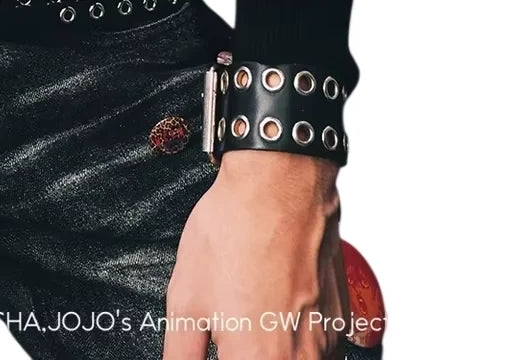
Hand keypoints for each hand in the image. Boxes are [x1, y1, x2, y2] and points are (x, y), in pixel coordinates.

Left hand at [164, 152, 350, 357]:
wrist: (280, 181)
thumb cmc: (236, 229)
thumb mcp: (184, 298)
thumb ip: (181, 355)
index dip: (223, 357)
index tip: (220, 349)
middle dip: (245, 350)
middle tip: (232, 328)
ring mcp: (327, 344)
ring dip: (273, 348)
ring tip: (254, 310)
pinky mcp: (342, 324)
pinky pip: (318, 350)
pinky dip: (296, 338)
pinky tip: (277, 306)